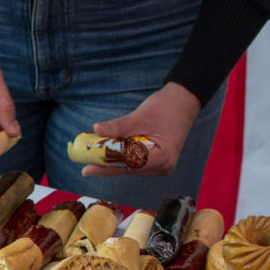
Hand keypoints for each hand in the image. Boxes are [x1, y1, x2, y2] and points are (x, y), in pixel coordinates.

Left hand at [82, 82, 200, 176]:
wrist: (184, 99)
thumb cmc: (166, 106)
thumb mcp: (140, 116)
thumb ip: (118, 126)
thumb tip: (97, 129)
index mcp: (162, 158)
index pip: (129, 166)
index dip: (106, 167)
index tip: (87, 169)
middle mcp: (163, 166)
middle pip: (129, 169)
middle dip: (107, 164)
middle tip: (85, 164)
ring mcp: (161, 164)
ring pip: (131, 166)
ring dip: (114, 160)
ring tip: (93, 156)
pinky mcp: (158, 159)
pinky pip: (136, 160)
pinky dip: (123, 155)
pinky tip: (109, 151)